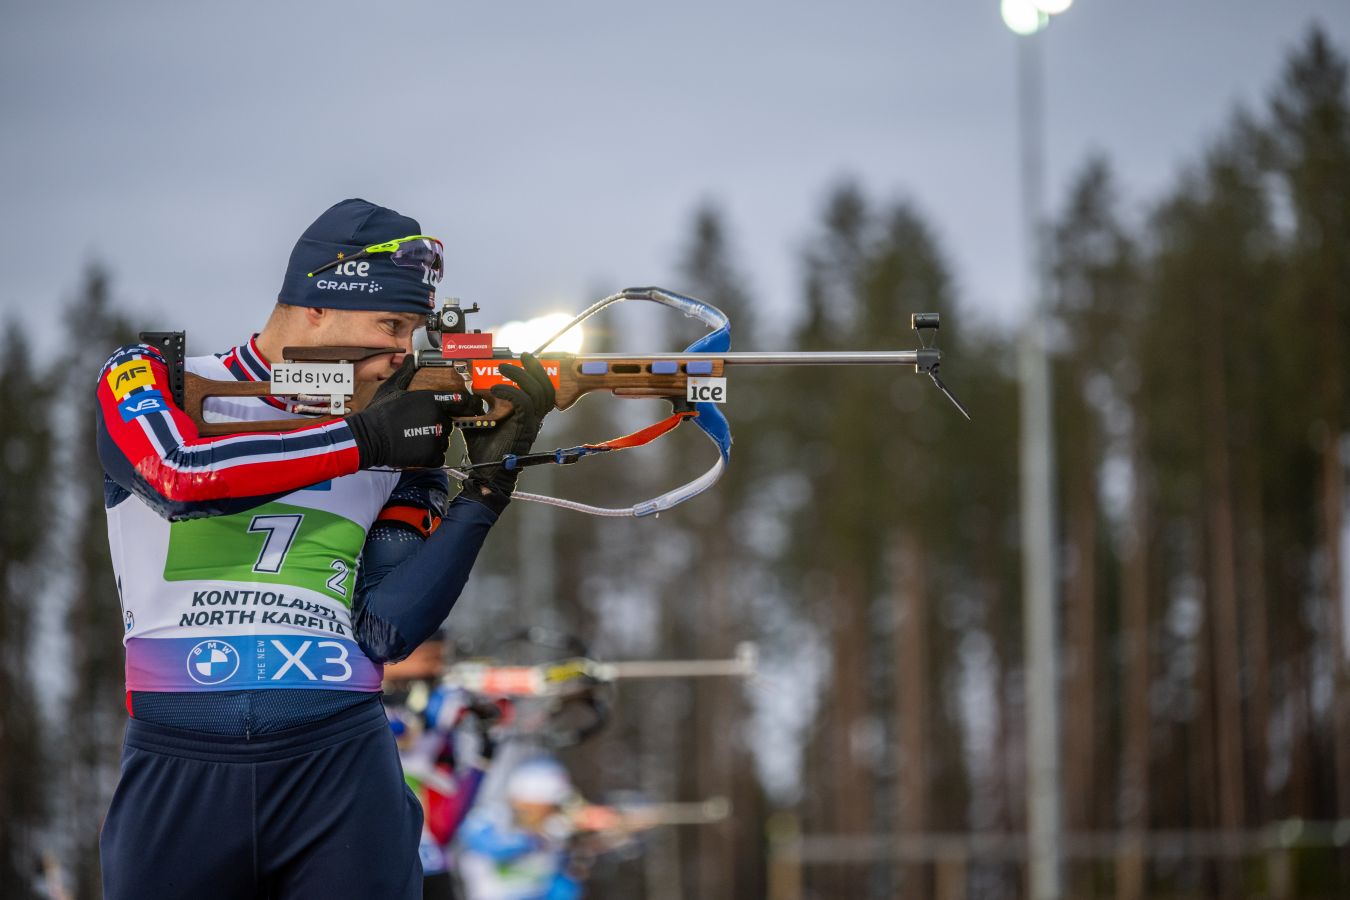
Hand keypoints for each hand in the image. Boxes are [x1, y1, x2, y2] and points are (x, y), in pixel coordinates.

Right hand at [346, 359, 464, 468]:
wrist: (370, 436)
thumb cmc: (380, 412)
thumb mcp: (392, 387)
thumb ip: (406, 373)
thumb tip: (410, 358)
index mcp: (432, 400)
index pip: (461, 401)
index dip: (471, 404)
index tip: (476, 407)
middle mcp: (438, 417)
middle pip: (448, 424)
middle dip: (437, 426)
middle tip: (418, 429)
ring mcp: (436, 436)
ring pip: (443, 441)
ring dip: (433, 442)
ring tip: (413, 439)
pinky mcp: (431, 454)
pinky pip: (439, 457)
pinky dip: (430, 457)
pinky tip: (416, 452)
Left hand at [461, 352, 554, 499]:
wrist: (488, 472)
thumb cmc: (486, 453)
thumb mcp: (478, 423)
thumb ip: (476, 408)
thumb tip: (467, 393)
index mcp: (527, 416)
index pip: (541, 391)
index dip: (536, 373)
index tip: (523, 359)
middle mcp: (533, 418)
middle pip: (546, 388)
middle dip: (536, 369)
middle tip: (522, 357)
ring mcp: (531, 422)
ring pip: (538, 392)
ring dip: (521, 376)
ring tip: (504, 368)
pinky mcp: (524, 426)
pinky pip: (524, 402)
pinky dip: (510, 391)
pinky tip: (495, 389)